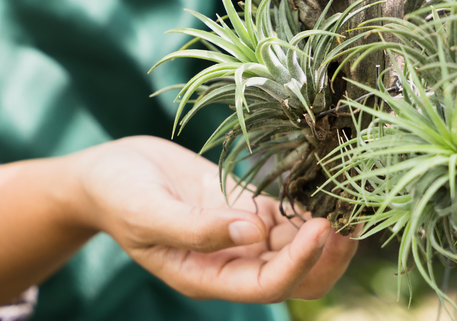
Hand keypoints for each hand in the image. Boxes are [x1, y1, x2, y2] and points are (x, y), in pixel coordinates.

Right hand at [71, 136, 356, 302]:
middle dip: (325, 255)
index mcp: (205, 274)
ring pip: (296, 244)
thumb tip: (251, 234)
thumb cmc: (117, 195)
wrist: (104, 172)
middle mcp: (228, 260)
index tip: (319, 228)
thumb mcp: (148, 213)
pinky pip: (283, 212)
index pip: (266, 283)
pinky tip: (328, 184)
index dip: (298, 263)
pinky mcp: (241, 204)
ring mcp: (237, 233)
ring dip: (323, 228)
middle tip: (350, 221)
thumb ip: (196, 228)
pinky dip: (306, 203)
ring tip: (351, 200)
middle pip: (294, 276)